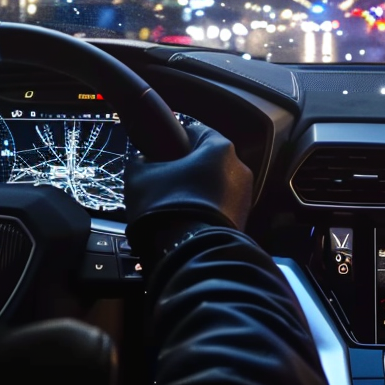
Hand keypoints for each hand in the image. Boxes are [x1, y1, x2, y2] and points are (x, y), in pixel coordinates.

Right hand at [124, 118, 252, 260]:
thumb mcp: (140, 178)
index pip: (196, 130)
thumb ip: (140, 162)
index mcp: (220, 147)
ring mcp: (245, 196)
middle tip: (162, 179)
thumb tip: (143, 161)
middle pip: (207, 160)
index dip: (174, 137)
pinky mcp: (243, 221)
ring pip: (214, 185)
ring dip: (196, 190)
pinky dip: (204, 209)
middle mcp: (240, 168)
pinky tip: (185, 219)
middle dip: (186, 167)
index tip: (159, 149)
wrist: (191, 254)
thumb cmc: (167, 205)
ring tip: (172, 204)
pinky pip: (219, 206)